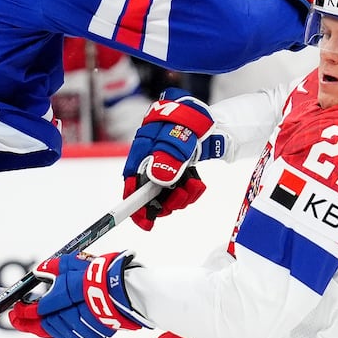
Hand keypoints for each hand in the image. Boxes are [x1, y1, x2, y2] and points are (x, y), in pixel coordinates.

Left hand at [9, 252, 144, 337]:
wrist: (127, 290)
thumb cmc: (101, 274)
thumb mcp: (73, 263)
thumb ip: (53, 267)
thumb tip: (39, 271)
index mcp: (65, 297)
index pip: (37, 310)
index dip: (23, 312)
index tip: (14, 311)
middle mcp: (72, 316)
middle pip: (45, 325)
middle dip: (28, 322)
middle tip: (18, 319)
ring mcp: (83, 329)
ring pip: (57, 333)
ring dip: (45, 328)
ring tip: (37, 322)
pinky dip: (63, 333)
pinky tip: (57, 327)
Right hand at [122, 88, 218, 230]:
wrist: (205, 114)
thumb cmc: (186, 120)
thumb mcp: (177, 138)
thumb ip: (167, 158)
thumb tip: (157, 179)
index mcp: (142, 153)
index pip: (131, 184)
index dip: (135, 206)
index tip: (145, 222)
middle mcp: (150, 162)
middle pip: (150, 195)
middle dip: (166, 202)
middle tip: (181, 197)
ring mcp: (164, 166)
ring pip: (167, 194)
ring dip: (182, 196)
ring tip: (193, 185)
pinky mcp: (178, 169)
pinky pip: (180, 188)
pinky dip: (190, 190)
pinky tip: (197, 182)